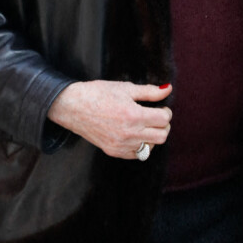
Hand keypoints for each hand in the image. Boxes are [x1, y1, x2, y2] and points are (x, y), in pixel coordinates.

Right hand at [48, 80, 171, 158]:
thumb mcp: (126, 88)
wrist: (73, 106)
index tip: (160, 107)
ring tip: (144, 124)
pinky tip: (135, 134)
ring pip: (151, 147)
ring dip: (153, 135)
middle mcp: (129, 134)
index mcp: (133, 115)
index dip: (166, 111)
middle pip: (162, 136)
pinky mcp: (114, 151)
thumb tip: (168, 89)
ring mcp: (121, 145)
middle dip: (163, 125)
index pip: (164, 119)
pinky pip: (138, 155)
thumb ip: (150, 92)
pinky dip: (141, 145)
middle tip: (155, 115)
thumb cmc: (99, 93)